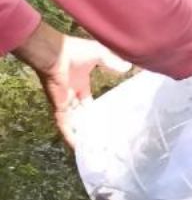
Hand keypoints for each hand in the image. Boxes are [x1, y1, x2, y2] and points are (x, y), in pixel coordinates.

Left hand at [12, 21, 130, 147]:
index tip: (104, 119)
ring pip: (73, 123)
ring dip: (81, 135)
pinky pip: (65, 125)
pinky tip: (79, 149)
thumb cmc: (74, 50)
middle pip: (79, 115)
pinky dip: (70, 137)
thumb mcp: (100, 54)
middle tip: (100, 137)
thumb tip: (128, 68)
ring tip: (93, 148)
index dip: (93, 110)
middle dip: (88, 125)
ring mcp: (64, 102)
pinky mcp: (59, 107)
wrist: (54, 53)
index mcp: (78, 83)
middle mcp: (70, 94)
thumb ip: (112, 62)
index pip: (86, 101)